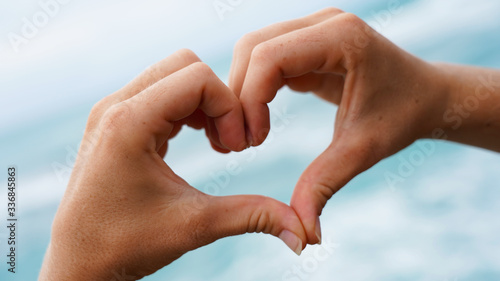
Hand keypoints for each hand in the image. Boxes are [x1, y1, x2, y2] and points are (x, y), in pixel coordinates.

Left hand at [39, 49, 306, 279]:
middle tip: (228, 142)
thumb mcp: (195, 226)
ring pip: (173, 73)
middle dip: (218, 98)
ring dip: (204, 101)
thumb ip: (253, 216)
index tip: (237, 148)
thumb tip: (303, 232)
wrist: (80, 263)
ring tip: (215, 142)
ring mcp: (112, 110)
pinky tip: (197, 138)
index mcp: (129, 122)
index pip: (198, 77)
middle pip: (186, 64)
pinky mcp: (115, 119)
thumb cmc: (126, 245)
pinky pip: (159, 90)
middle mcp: (116, 106)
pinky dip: (187, 106)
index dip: (230, 107)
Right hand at [229, 8, 451, 243]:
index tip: (254, 143)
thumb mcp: (362, 150)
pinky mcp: (306, 41)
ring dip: (240, 92)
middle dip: (237, 96)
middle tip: (241, 144)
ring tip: (247, 136)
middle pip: (252, 48)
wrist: (425, 96)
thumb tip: (304, 235)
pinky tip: (256, 121)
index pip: (269, 56)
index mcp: (340, 37)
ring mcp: (313, 28)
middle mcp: (323, 23)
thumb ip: (325, 184)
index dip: (249, 99)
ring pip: (251, 51)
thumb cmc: (402, 116)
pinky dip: (252, 89)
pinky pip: (264, 59)